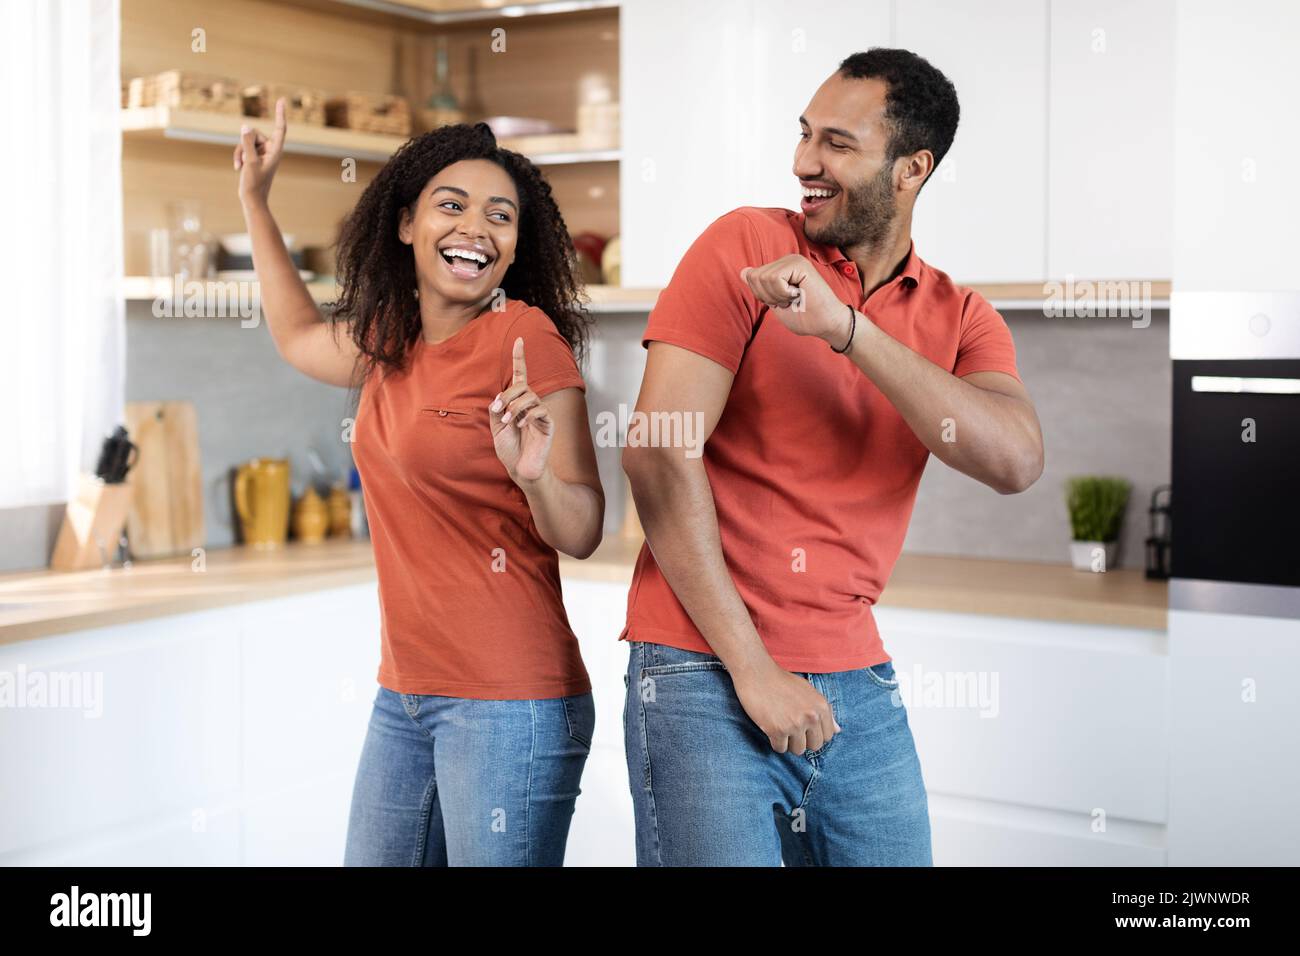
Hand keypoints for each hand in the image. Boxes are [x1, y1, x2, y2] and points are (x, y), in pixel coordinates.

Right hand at [234, 97, 286, 206]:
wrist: (252, 199)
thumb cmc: (254, 182)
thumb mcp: (250, 160)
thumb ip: (248, 142)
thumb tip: (245, 126)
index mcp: (276, 151)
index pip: (280, 129)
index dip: (280, 114)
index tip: (281, 100)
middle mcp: (271, 150)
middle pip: (254, 133)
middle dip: (245, 143)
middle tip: (245, 160)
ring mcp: (262, 153)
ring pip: (246, 140)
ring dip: (240, 152)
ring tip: (240, 166)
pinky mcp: (255, 156)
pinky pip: (243, 148)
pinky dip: (239, 156)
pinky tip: (237, 168)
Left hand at [490, 337, 553, 483]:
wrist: (521, 469)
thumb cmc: (510, 449)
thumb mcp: (496, 428)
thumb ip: (495, 411)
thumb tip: (497, 398)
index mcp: (518, 402)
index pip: (520, 375)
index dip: (519, 358)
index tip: (519, 340)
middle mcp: (531, 404)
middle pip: (521, 386)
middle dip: (507, 395)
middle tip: (498, 410)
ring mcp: (540, 413)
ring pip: (529, 396)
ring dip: (514, 407)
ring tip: (507, 422)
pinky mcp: (548, 424)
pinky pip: (539, 410)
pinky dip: (526, 415)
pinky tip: (520, 425)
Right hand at [732, 659, 840, 753]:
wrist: (757, 673)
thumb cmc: (782, 681)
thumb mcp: (808, 692)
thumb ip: (824, 712)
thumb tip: (838, 730)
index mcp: (822, 706)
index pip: (828, 736)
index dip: (815, 734)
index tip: (804, 727)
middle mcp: (812, 717)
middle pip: (815, 746)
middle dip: (803, 741)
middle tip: (791, 729)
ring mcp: (795, 724)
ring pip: (798, 750)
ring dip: (788, 742)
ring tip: (780, 726)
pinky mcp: (777, 730)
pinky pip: (780, 749)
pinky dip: (775, 742)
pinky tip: (770, 727)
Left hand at [740, 254, 850, 345]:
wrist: (827, 324)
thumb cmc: (805, 317)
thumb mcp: (775, 302)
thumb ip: (761, 288)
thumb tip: (744, 272)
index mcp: (780, 268)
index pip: (751, 276)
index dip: (761, 295)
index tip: (782, 301)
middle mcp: (786, 260)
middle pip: (754, 277)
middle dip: (768, 296)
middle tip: (789, 301)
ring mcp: (794, 260)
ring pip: (763, 278)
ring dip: (777, 296)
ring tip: (794, 298)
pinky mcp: (799, 264)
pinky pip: (775, 279)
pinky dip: (783, 293)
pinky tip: (799, 294)